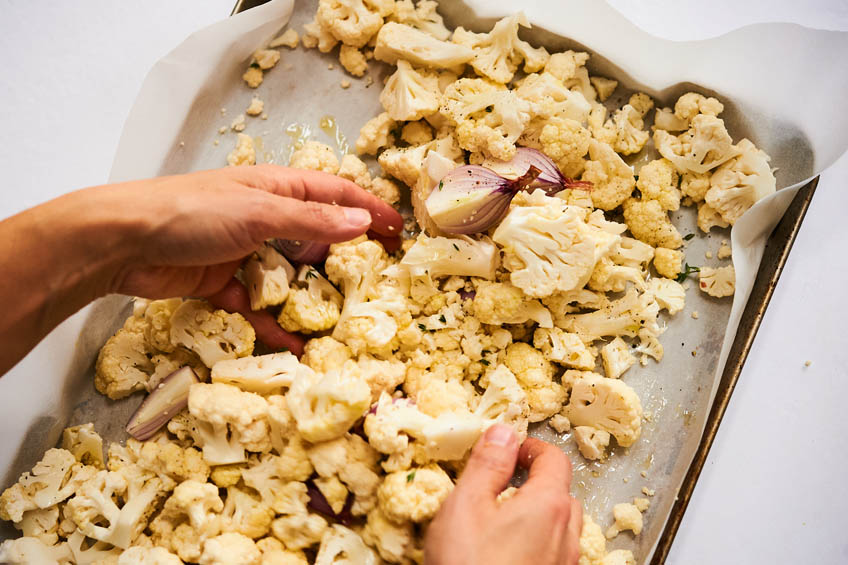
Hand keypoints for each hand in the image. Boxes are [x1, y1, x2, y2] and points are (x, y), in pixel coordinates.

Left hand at [0, 165, 401, 373]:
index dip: (368, 210)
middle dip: (345, 262)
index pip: (335, 196)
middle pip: (317, 239)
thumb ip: (310, 222)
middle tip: (378, 286)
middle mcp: (266, 218)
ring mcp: (246, 253)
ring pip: (291, 278)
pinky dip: (275, 325)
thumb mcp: (257, 212)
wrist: (122, 243)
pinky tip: (295, 347)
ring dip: (312, 299)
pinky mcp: (225, 285)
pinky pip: (260, 307)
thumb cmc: (191, 213)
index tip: (399, 231)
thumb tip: (361, 225)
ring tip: (344, 324)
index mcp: (277, 189)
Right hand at [425, 425, 581, 564]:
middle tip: (502, 481)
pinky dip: (536, 543)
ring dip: (538, 514)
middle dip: (535, 481)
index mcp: (549, 505)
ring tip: (501, 519)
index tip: (509, 448)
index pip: (555, 459)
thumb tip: (503, 432)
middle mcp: (566, 535)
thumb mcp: (466, 506)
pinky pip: (553, 554)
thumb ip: (488, 464)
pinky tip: (506, 553)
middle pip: (562, 493)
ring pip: (560, 527)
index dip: (531, 447)